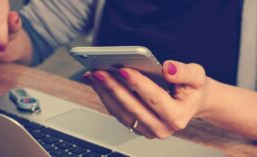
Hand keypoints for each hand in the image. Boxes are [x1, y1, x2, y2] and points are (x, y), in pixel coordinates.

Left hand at [84, 60, 211, 138]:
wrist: (190, 102)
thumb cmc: (192, 89)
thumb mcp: (197, 76)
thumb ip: (185, 72)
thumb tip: (167, 68)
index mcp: (177, 116)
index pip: (154, 98)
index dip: (138, 83)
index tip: (123, 69)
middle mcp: (161, 128)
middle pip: (132, 106)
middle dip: (114, 87)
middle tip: (100, 72)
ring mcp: (147, 130)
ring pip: (120, 111)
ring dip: (105, 93)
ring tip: (94, 75)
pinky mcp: (137, 126)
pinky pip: (117, 112)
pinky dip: (106, 97)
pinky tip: (98, 83)